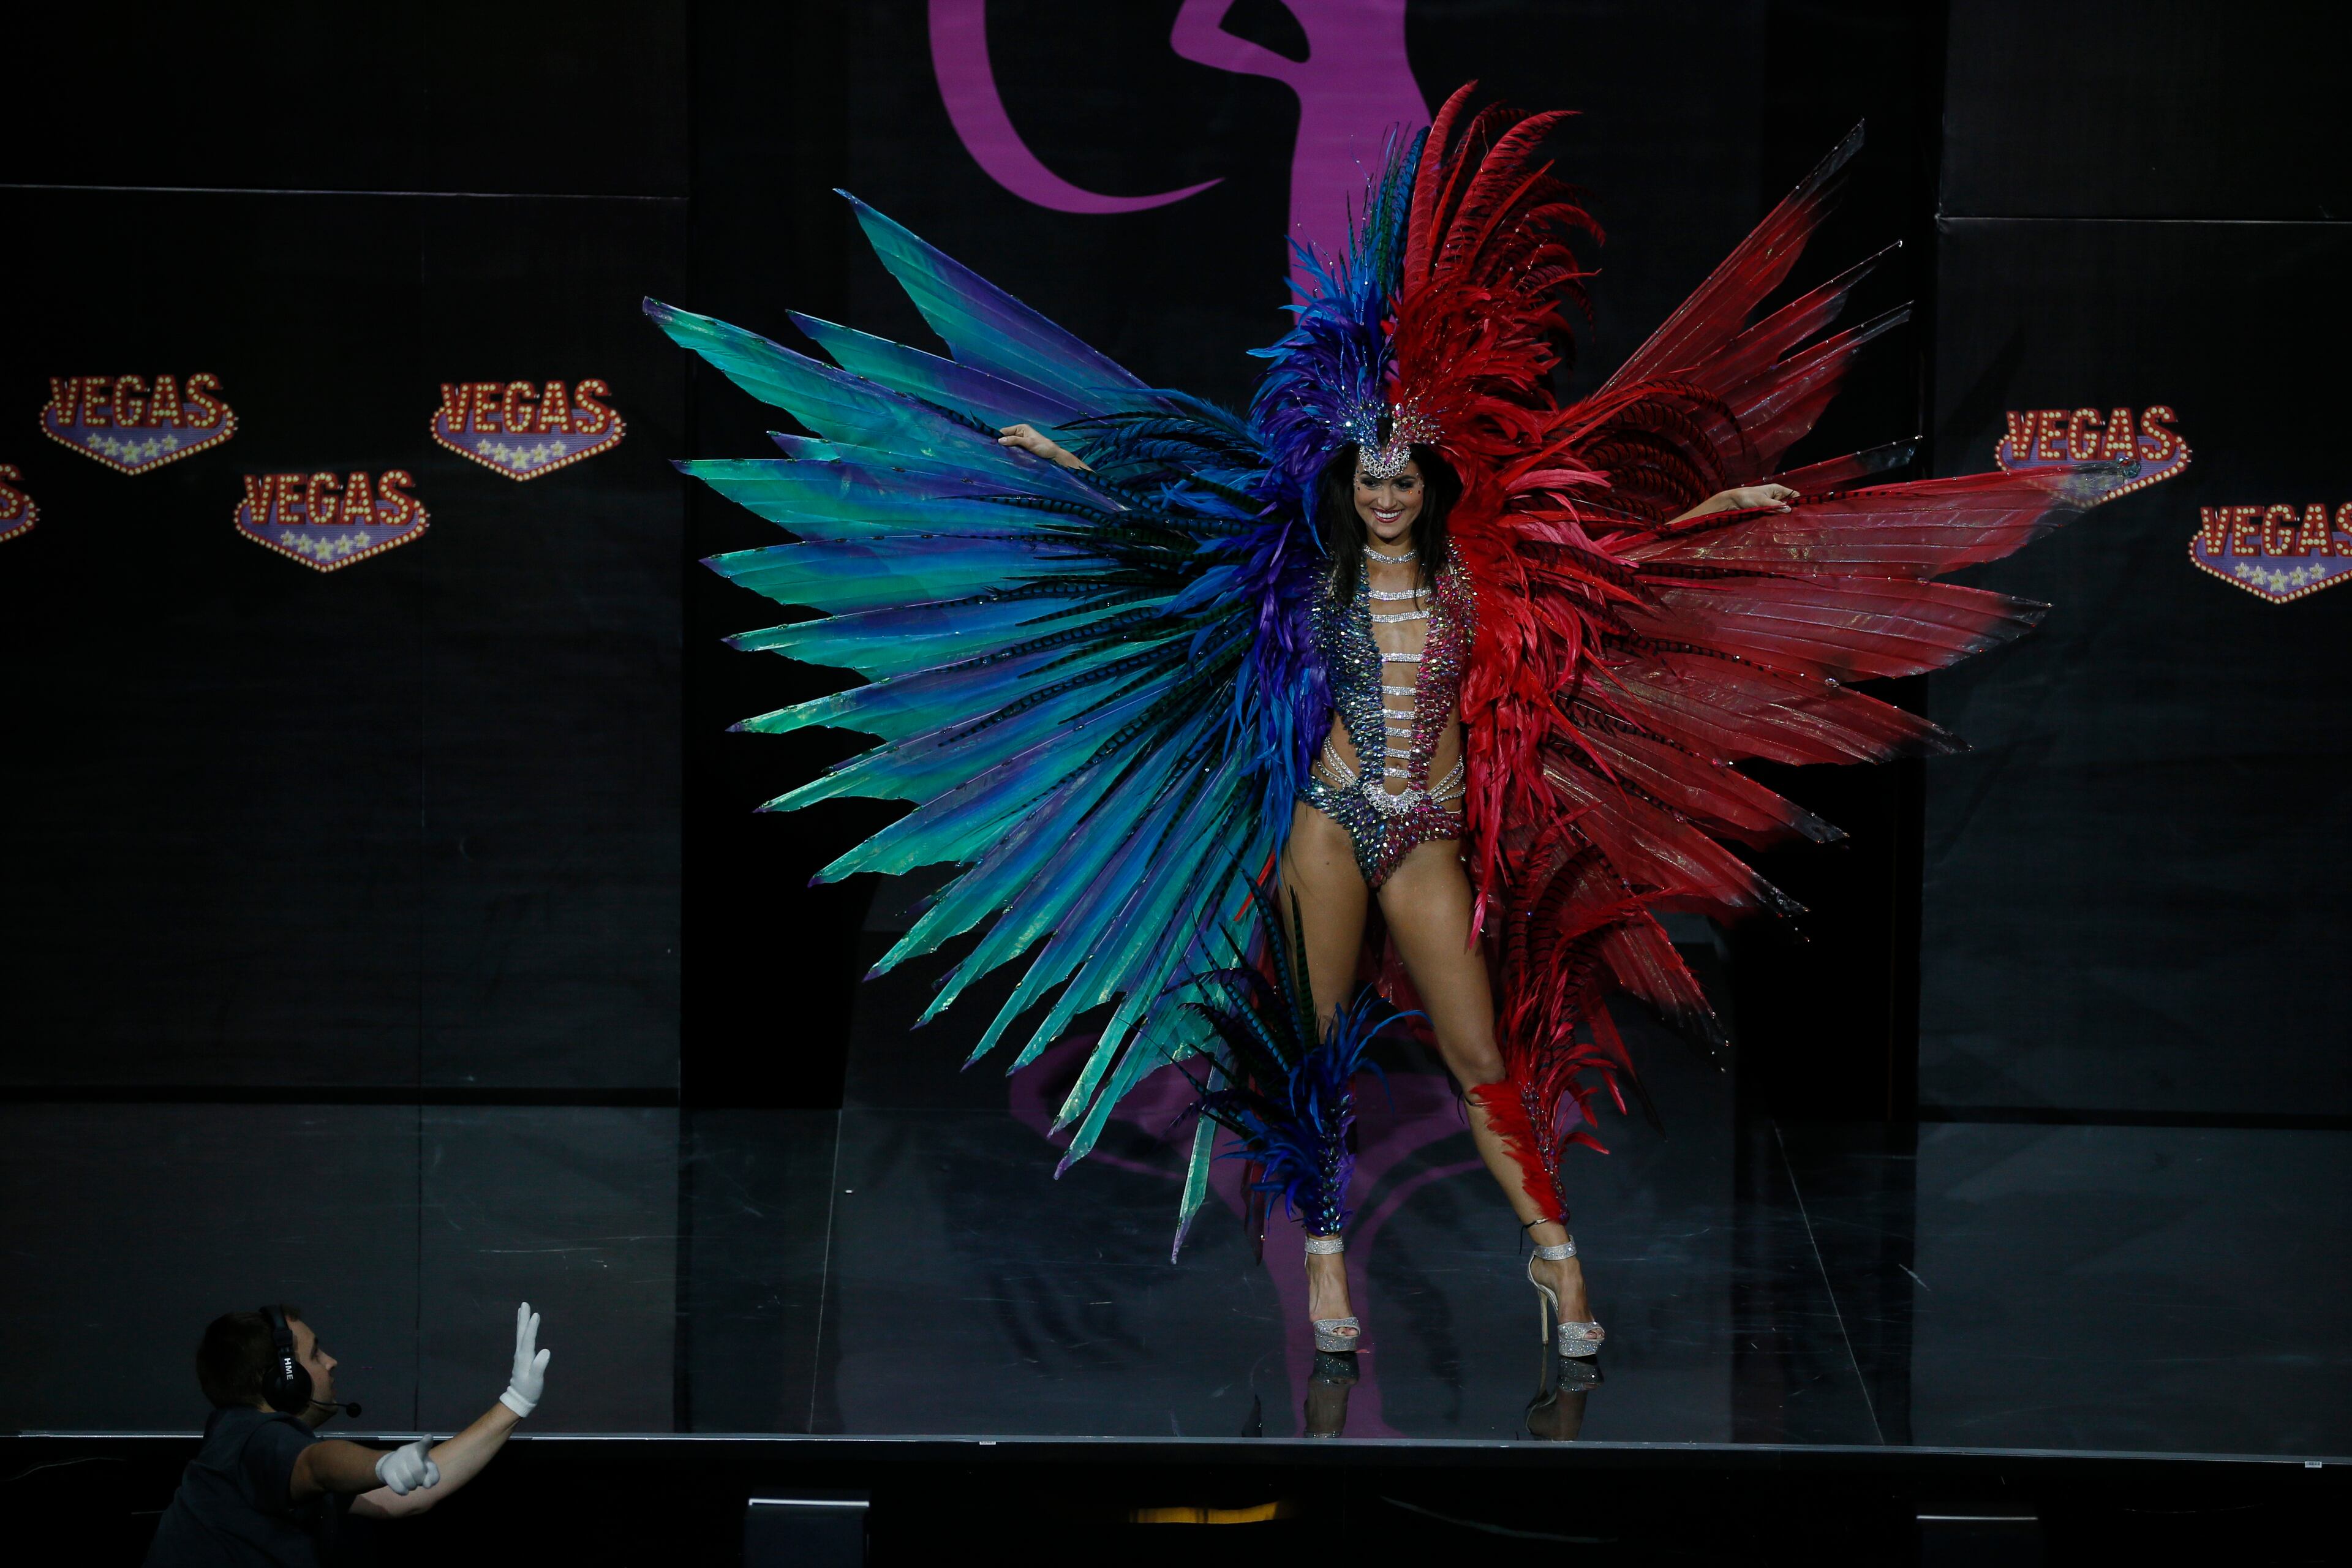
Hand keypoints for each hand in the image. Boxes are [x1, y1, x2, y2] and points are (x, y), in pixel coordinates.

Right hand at [373, 1439, 440, 1495]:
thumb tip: (428, 1485)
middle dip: (420, 1480)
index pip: (423, 1445)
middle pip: (417, 1470)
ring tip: (412, 1485)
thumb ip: (433, 1476)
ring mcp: (395, 1460)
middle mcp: (406, 1451)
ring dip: (412, 1486)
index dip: (426, 1441)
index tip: (428, 1438)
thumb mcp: (427, 1469)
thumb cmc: (415, 1465)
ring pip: (407, 1479)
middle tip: (419, 1481)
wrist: (392, 1465)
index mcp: (418, 1448)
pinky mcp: (386, 1471)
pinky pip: (396, 1486)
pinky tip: (405, 1491)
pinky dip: (403, 1491)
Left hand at [497, 1302, 550, 1417]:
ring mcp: (520, 1355)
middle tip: (524, 1304)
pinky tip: (524, 1327)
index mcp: (524, 1357)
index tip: (536, 1314)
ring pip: (520, 1334)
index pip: (528, 1339)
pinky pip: (522, 1339)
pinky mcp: (522, 1357)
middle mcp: (520, 1353)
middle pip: (521, 1333)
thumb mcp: (536, 1380)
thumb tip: (545, 1351)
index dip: (532, 1327)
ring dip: (522, 1321)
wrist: (519, 1399)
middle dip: (523, 1318)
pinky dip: (523, 1330)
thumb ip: (539, 1366)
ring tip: (522, 1310)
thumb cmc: (529, 1390)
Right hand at [996, 423, 1085, 469]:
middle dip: (1001, 443)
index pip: (1005, 431)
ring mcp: (1021, 442)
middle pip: (1006, 437)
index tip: (991, 444)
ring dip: (1005, 449)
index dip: (998, 436)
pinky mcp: (1022, 449)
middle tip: (995, 451)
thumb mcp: (1029, 442)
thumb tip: (1000, 440)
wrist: (1053, 456)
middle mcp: (1020, 433)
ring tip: (999, 454)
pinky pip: (1013, 449)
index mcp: (1021, 428)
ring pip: (1008, 444)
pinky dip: (1010, 452)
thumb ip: (1015, 441)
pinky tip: (1006, 456)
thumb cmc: (1043, 447)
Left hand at [1680, 483, 1796, 519]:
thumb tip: (1789, 510)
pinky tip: (1780, 524)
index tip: (1804, 510)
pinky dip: (1776, 518)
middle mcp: (1775, 495)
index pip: (1793, 494)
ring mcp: (1770, 503)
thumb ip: (1776, 506)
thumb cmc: (1747, 497)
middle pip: (1788, 503)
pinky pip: (1774, 514)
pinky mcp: (1765, 510)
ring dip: (1783, 515)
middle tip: (1799, 521)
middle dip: (1791, 510)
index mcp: (1777, 489)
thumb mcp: (1763, 501)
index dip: (1798, 501)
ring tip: (1791, 524)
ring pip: (1781, 510)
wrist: (1732, 501)